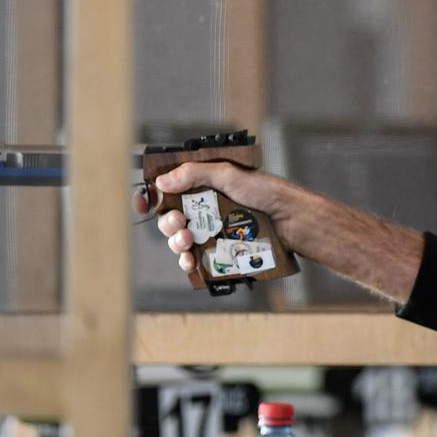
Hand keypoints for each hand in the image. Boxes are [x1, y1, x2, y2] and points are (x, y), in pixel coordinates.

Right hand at [152, 161, 294, 272]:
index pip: (170, 190)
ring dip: (175, 242)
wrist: (292, 220)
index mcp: (205, 187)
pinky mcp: (222, 252)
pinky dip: (188, 262)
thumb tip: (161, 181)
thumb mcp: (229, 174)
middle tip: (177, 222)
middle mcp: (206, 209)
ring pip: (180, 240)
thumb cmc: (266, 192)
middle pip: (170, 218)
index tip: (144, 202)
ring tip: (186, 241)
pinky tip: (189, 261)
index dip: (153, 196)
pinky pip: (197, 260)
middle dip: (167, 222)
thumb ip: (195, 174)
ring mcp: (213, 232)